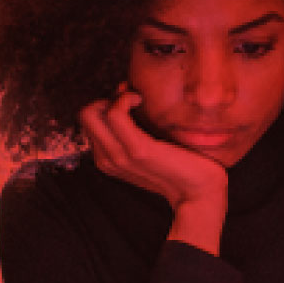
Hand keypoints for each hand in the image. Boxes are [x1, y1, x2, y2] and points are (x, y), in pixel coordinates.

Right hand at [79, 90, 229, 211]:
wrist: (198, 192)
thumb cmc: (179, 165)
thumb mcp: (149, 145)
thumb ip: (132, 127)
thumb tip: (122, 91)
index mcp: (107, 159)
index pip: (90, 121)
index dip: (107, 104)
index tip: (130, 101)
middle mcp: (107, 159)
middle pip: (85, 115)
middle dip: (106, 98)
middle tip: (132, 99)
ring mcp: (119, 156)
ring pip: (92, 112)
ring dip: (116, 97)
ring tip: (138, 99)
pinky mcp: (137, 149)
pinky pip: (114, 113)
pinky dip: (125, 99)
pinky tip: (141, 100)